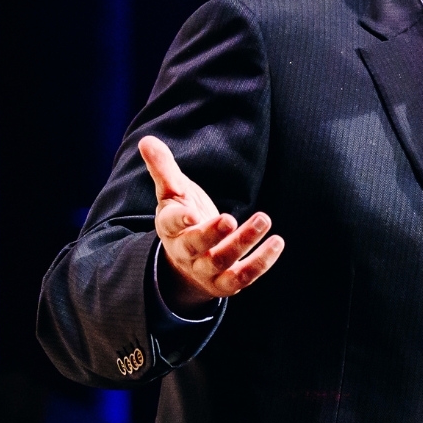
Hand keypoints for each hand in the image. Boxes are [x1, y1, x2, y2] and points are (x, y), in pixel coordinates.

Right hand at [139, 135, 284, 310]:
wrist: (187, 264)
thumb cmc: (184, 217)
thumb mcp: (173, 192)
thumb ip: (163, 168)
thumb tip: (146, 140)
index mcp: (169, 227)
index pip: (169, 223)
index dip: (178, 219)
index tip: (190, 213)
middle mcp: (185, 251)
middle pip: (195, 246)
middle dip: (211, 234)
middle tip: (230, 218)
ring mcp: (206, 269)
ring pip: (222, 261)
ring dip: (244, 242)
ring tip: (264, 219)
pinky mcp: (226, 283)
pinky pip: (244, 277)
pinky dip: (261, 262)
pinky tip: (277, 242)